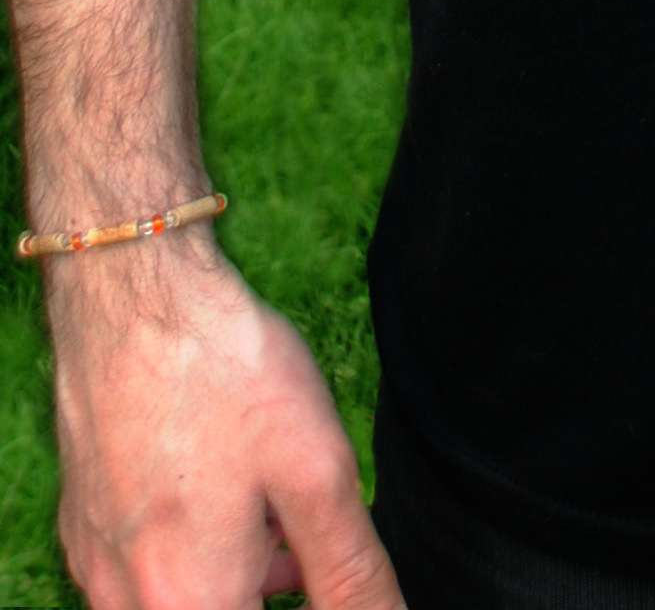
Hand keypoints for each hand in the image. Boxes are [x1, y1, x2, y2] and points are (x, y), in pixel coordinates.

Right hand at [44, 232, 403, 609]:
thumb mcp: (316, 472)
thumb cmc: (225, 375)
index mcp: (191, 604)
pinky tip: (234, 498)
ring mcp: (97, 569)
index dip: (315, 598)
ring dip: (241, 577)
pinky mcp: (85, 531)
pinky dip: (199, 554)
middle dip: (274, 588)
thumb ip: (349, 569)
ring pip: (186, 599)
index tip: (320, 561)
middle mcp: (128, 605)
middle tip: (301, 537)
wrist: (132, 297)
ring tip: (283, 518)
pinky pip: (148, 574)